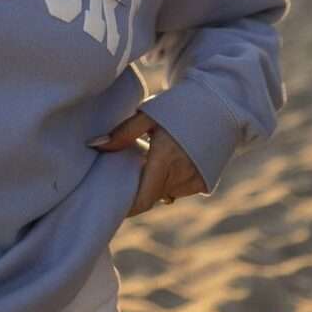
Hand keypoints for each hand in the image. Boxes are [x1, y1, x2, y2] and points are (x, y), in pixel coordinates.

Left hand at [87, 110, 206, 215]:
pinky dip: (168, 181)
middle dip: (137, 189)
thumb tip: (93, 145)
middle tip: (124, 173)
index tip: (111, 203)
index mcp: (165, 160)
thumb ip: (122, 133)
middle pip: (151, 196)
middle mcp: (181, 176)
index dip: (127, 207)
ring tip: (148, 161)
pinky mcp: (204, 183)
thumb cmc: (178, 106)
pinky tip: (167, 162)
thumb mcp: (147, 115)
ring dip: (154, 184)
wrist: (218, 105)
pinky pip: (178, 189)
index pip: (143, 200)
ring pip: (164, 193)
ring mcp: (195, 181)